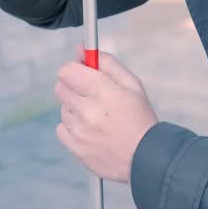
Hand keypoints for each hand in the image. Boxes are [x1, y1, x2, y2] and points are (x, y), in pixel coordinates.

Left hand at [55, 50, 157, 183]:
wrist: (146, 158)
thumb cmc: (141, 118)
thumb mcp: (132, 84)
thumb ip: (106, 63)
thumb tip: (80, 50)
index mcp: (104, 92)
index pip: (68, 70)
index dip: (75, 69)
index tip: (84, 74)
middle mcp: (88, 111)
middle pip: (61, 87)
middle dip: (74, 87)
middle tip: (92, 95)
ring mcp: (80, 131)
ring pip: (63, 108)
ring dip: (76, 109)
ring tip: (98, 118)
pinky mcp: (76, 147)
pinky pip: (62, 128)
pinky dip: (73, 128)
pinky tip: (91, 131)